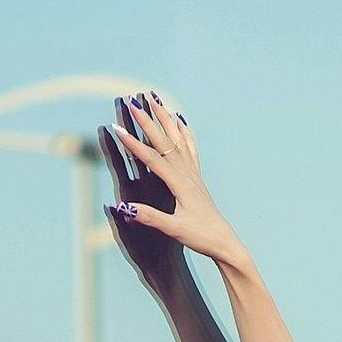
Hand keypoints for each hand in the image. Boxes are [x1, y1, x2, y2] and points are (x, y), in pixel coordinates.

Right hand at [99, 93, 243, 267]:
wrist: (224, 242)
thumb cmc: (200, 236)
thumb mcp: (174, 229)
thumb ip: (150, 217)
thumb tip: (125, 207)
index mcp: (180, 184)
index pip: (152, 158)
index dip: (133, 143)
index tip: (117, 127)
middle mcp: (187, 174)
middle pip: (165, 141)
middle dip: (147, 120)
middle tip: (133, 101)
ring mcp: (194, 174)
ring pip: (178, 139)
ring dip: (165, 118)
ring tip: (155, 99)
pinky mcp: (197, 178)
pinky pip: (190, 148)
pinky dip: (184, 131)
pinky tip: (180, 120)